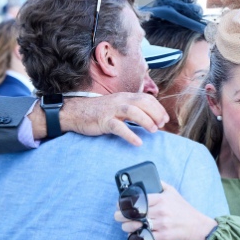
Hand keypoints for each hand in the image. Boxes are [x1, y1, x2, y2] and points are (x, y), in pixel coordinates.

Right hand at [30, 93, 168, 145]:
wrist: (75, 112)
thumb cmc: (99, 111)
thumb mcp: (118, 106)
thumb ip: (132, 109)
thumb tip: (149, 118)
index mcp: (125, 97)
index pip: (147, 98)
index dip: (158, 108)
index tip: (165, 119)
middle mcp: (120, 101)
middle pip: (142, 103)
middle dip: (155, 113)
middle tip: (161, 125)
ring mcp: (111, 110)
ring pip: (132, 111)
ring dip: (146, 120)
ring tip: (154, 131)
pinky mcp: (103, 121)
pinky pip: (118, 127)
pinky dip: (129, 134)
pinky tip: (138, 142)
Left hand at [115, 182, 216, 239]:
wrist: (196, 226)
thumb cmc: (183, 209)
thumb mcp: (173, 192)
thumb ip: (160, 184)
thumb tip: (148, 178)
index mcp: (161, 199)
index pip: (137, 199)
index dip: (124, 202)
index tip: (119, 204)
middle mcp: (161, 211)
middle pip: (134, 213)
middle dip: (121, 215)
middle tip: (118, 216)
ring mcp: (162, 224)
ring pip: (136, 226)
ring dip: (127, 227)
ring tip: (125, 225)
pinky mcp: (163, 236)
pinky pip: (144, 237)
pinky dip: (136, 236)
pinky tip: (134, 234)